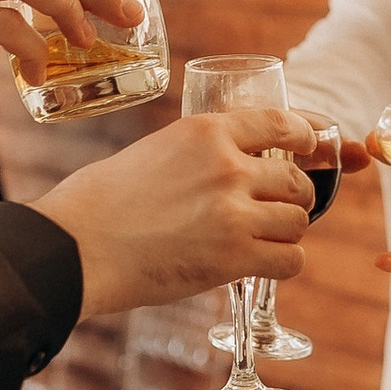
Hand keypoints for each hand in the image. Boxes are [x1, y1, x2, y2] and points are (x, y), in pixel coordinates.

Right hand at [35, 110, 312, 319]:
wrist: (77, 246)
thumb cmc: (102, 201)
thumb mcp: (157, 150)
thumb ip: (200, 152)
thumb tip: (233, 164)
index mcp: (206, 131)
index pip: (282, 123)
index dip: (307, 136)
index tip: (312, 146)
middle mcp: (228, 166)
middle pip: (297, 181)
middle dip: (292, 199)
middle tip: (274, 212)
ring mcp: (233, 212)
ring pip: (298, 222)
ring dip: (284, 234)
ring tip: (259, 242)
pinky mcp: (233, 257)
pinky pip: (290, 260)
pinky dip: (281, 265)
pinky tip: (259, 266)